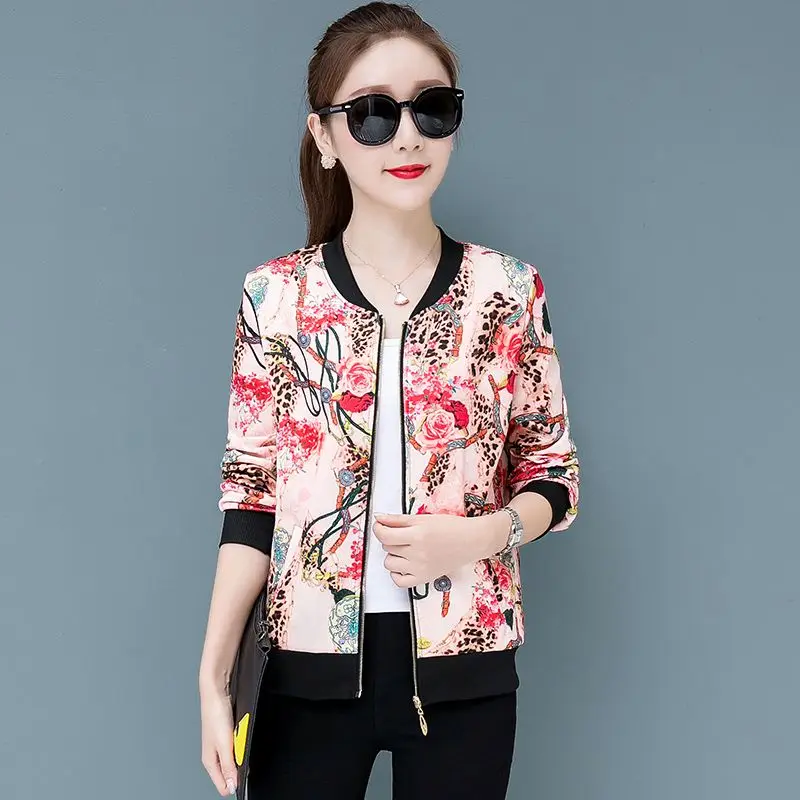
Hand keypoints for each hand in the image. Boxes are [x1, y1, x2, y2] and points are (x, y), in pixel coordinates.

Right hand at [200, 684, 237, 795]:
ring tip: (243, 739)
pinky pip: (239, 745)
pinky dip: (243, 741)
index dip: (236, 784)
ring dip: (243, 752)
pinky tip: (244, 733)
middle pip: (231, 773)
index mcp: (210, 762)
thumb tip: (231, 787)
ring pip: (237, 758)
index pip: (223, 785)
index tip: (246, 777)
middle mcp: (215, 755)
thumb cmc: (215, 713)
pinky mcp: (228, 734)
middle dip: (242, 767)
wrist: (216, 690)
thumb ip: (228, 766)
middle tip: (245, 753)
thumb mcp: (224, 744)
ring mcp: (222, 744)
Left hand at [372, 512, 504, 587]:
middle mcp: (417, 554)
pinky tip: (404, 564)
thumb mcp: (423, 518)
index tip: (380, 525)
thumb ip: (398, 520)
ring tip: (406, 548)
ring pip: (390, 564)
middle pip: (387, 548)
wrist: (471, 541)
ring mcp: (420, 569)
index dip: (378, 529)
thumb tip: (378, 518)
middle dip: (391, 539)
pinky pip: (399, 582)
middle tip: (405, 534)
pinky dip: (397, 573)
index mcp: (417, 535)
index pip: (384, 535)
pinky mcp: (424, 579)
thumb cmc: (450, 527)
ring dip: (393, 555)